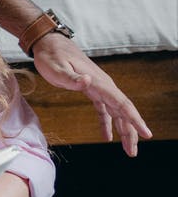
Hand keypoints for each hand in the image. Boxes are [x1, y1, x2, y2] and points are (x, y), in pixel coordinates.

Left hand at [32, 32, 151, 155]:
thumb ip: (71, 77)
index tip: (146, 134)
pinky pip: (104, 110)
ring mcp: (99, 88)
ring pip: (117, 112)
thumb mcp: (56, 67)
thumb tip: (87, 82)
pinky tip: (107, 137)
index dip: (135, 119)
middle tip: (133, 152)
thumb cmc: (51, 55)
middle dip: (132, 131)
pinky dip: (108, 124)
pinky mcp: (92, 90)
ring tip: (128, 149)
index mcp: (99, 82)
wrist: (50, 43)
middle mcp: (103, 85)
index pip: (121, 104)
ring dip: (123, 130)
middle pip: (123, 111)